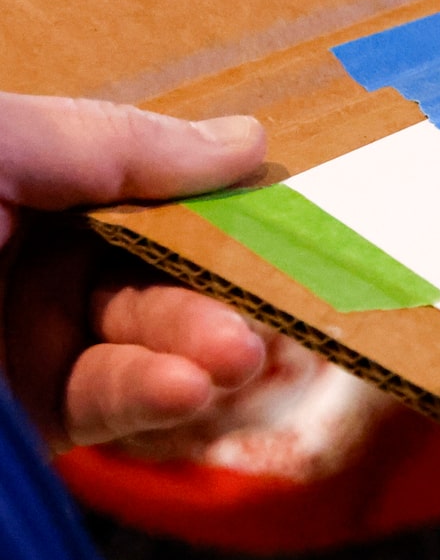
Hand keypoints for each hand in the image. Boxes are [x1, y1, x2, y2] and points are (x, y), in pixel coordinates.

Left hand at [1, 94, 271, 451]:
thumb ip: (114, 143)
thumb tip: (249, 140)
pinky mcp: (19, 420)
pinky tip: (188, 386)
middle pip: (157, 271)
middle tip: (278, 307)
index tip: (291, 219)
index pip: (140, 187)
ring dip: (201, 349)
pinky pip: (106, 408)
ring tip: (237, 355)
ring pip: (145, 346)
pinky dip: (154, 398)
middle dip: (221, 289)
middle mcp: (17, 258)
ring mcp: (17, 344)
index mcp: (9, 177)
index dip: (217, 203)